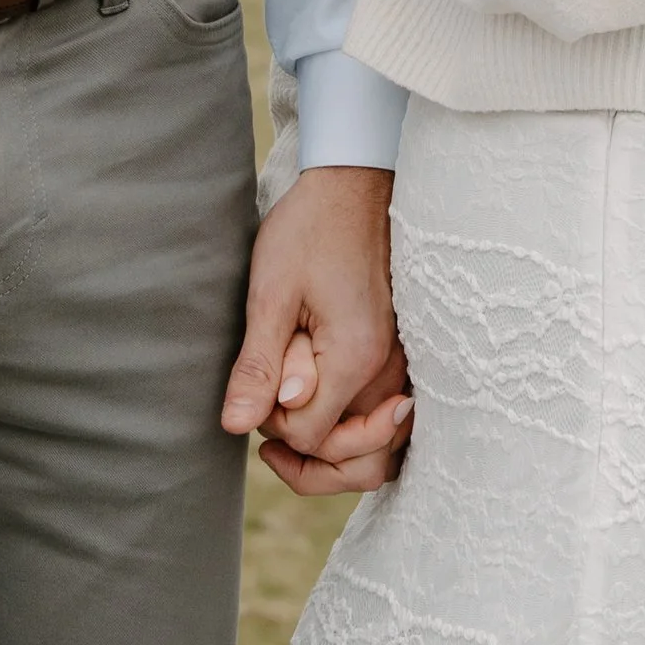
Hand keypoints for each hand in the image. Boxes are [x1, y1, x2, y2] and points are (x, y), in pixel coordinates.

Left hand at [221, 163, 414, 497]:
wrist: (355, 184)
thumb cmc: (309, 230)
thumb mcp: (270, 292)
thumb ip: (260, 365)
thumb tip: (240, 427)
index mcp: (356, 357)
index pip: (313, 436)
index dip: (275, 425)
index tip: (256, 388)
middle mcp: (391, 370)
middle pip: (360, 459)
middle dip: (309, 460)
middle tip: (267, 432)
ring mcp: (404, 364)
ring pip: (383, 449)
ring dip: (337, 453)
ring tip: (292, 428)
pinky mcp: (404, 354)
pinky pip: (390, 420)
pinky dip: (359, 432)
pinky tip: (324, 410)